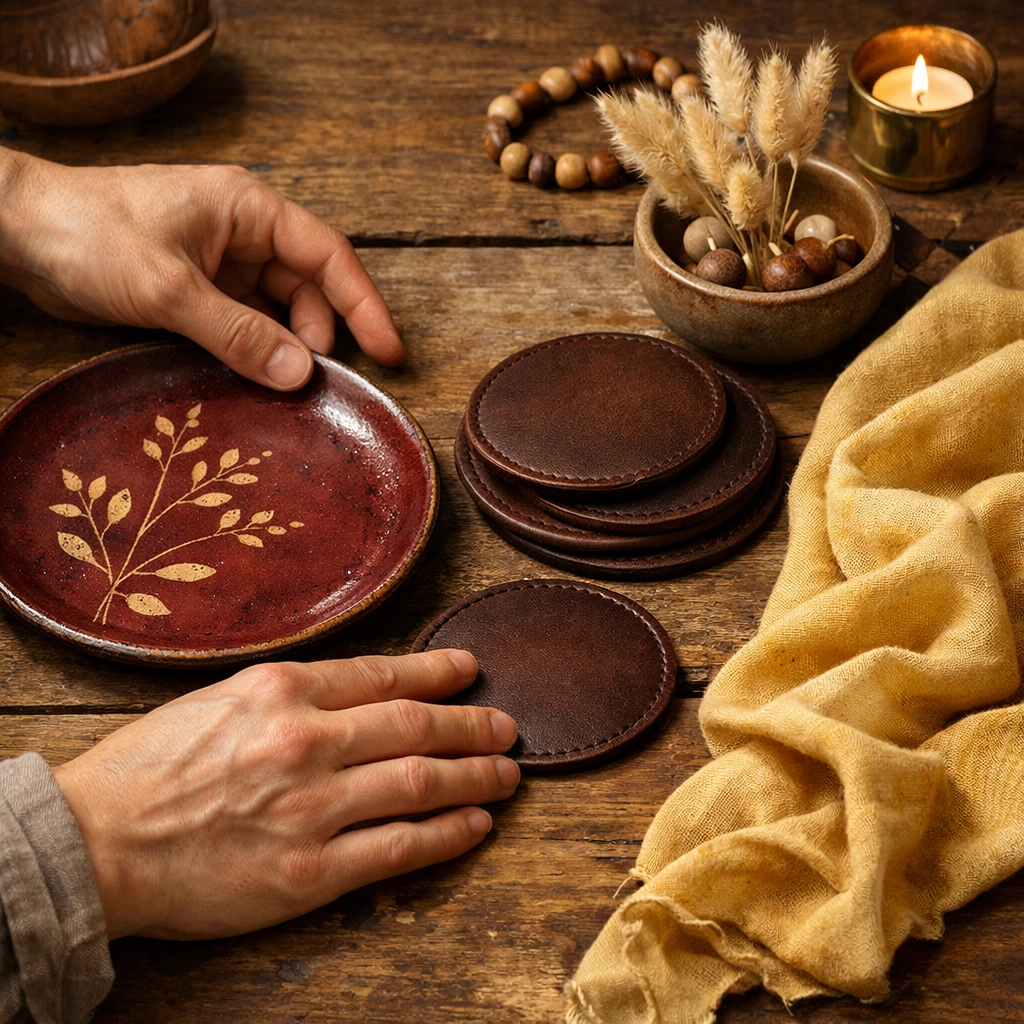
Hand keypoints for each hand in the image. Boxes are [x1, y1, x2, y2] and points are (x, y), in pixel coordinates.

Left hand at [0, 147, 403, 388]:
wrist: (19, 233)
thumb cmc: (89, 234)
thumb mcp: (171, 289)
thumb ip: (239, 334)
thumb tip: (300, 374)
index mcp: (249, 209)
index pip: (329, 256)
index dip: (364, 306)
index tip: (389, 352)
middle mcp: (244, 233)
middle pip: (308, 289)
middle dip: (319, 335)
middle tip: (315, 382)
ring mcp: (222, 262)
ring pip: (278, 311)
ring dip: (285, 347)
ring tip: (283, 385)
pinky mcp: (200, 290)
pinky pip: (246, 323)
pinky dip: (256, 350)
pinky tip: (257, 377)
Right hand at [52, 650, 518, 939]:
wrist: (93, 843)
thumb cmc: (148, 767)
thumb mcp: (221, 700)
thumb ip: (293, 694)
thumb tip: (362, 691)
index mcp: (280, 690)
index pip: (383, 675)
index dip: (437, 672)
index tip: (469, 671)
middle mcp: (304, 740)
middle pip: (415, 725)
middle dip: (471, 724)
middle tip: (506, 725)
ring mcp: (310, 808)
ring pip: (419, 782)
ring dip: (474, 776)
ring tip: (506, 773)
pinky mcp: (308, 872)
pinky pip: (398, 847)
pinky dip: (447, 834)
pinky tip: (476, 824)